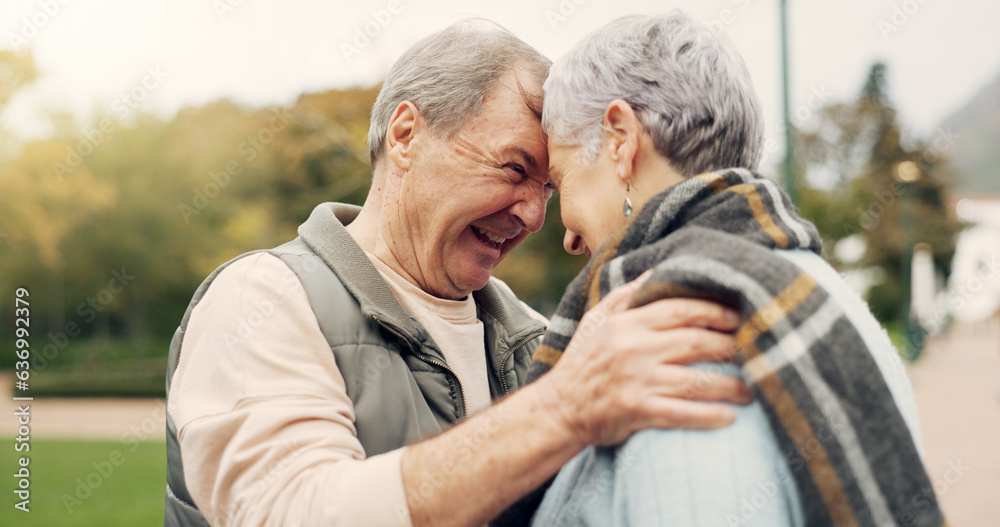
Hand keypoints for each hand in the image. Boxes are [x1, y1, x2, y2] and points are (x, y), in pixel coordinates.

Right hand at [539, 271, 751, 446]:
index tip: (741, 315)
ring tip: (753, 389)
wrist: (558, 409)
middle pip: (695, 341)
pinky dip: (708, 416)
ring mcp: (636, 380)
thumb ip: (627, 295)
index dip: (715, 311)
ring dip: (731, 386)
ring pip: (695, 380)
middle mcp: (633, 348)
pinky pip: (682, 413)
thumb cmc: (583, 362)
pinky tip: (729, 418)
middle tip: (759, 350)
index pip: (680, 309)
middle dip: (732, 346)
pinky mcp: (637, 411)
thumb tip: (657, 270)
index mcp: (627, 323)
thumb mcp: (597, 320)